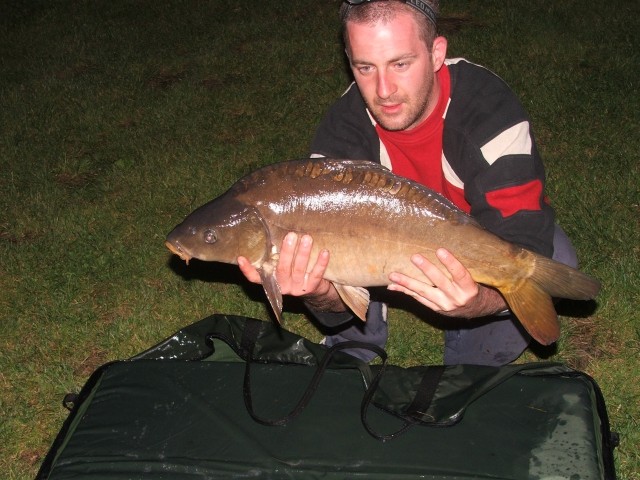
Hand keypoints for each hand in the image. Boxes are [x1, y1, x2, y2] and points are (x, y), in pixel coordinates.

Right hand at [238, 232, 332, 297]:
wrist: (315, 291)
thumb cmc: (295, 271)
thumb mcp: (284, 265)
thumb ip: (277, 255)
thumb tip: (273, 227)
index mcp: (271, 279)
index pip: (255, 277)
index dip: (247, 269)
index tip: (240, 258)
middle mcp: (282, 285)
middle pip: (282, 268)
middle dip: (286, 252)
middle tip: (291, 235)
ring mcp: (297, 288)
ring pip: (299, 270)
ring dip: (303, 253)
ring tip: (307, 238)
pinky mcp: (311, 288)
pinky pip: (316, 275)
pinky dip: (320, 263)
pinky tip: (324, 252)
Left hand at [387, 248, 506, 317]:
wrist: (476, 309)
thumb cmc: (473, 286)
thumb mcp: (474, 278)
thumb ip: (461, 267)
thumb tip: (442, 247)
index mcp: (469, 288)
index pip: (460, 274)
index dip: (451, 263)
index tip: (440, 250)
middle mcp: (457, 298)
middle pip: (440, 282)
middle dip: (427, 269)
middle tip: (415, 257)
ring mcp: (444, 305)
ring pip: (423, 292)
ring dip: (407, 283)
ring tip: (393, 275)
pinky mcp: (436, 308)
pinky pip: (418, 299)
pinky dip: (405, 292)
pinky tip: (392, 286)